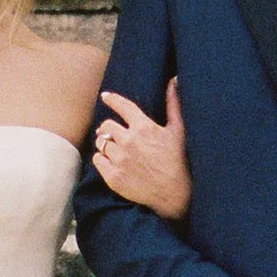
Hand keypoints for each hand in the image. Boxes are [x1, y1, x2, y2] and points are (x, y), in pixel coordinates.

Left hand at [93, 81, 190, 220]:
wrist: (174, 194)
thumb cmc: (178, 161)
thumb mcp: (178, 131)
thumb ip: (173, 104)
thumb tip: (173, 81)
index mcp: (144, 128)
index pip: (122, 106)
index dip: (112, 99)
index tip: (106, 96)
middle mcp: (129, 142)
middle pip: (106, 126)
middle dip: (108, 127)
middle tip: (112, 132)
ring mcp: (119, 160)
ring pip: (101, 143)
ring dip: (106, 143)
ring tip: (114, 148)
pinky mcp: (113, 177)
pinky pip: (97, 160)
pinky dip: (102, 158)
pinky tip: (112, 161)